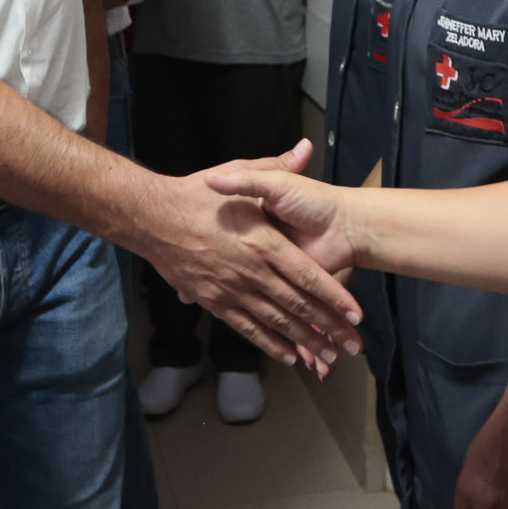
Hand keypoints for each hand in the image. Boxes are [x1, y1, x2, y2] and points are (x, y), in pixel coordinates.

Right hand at [138, 140, 359, 371]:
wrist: (152, 215)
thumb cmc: (197, 194)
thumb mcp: (239, 173)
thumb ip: (276, 166)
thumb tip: (304, 148)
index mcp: (264, 242)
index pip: (308, 276)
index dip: (333, 297)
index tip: (355, 314)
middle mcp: (252, 270)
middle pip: (298, 306)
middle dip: (328, 328)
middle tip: (352, 347)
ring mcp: (233, 289)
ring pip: (276, 322)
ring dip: (304, 341)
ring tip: (328, 360)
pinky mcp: (215, 301)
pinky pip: (247, 327)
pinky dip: (269, 343)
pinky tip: (288, 355)